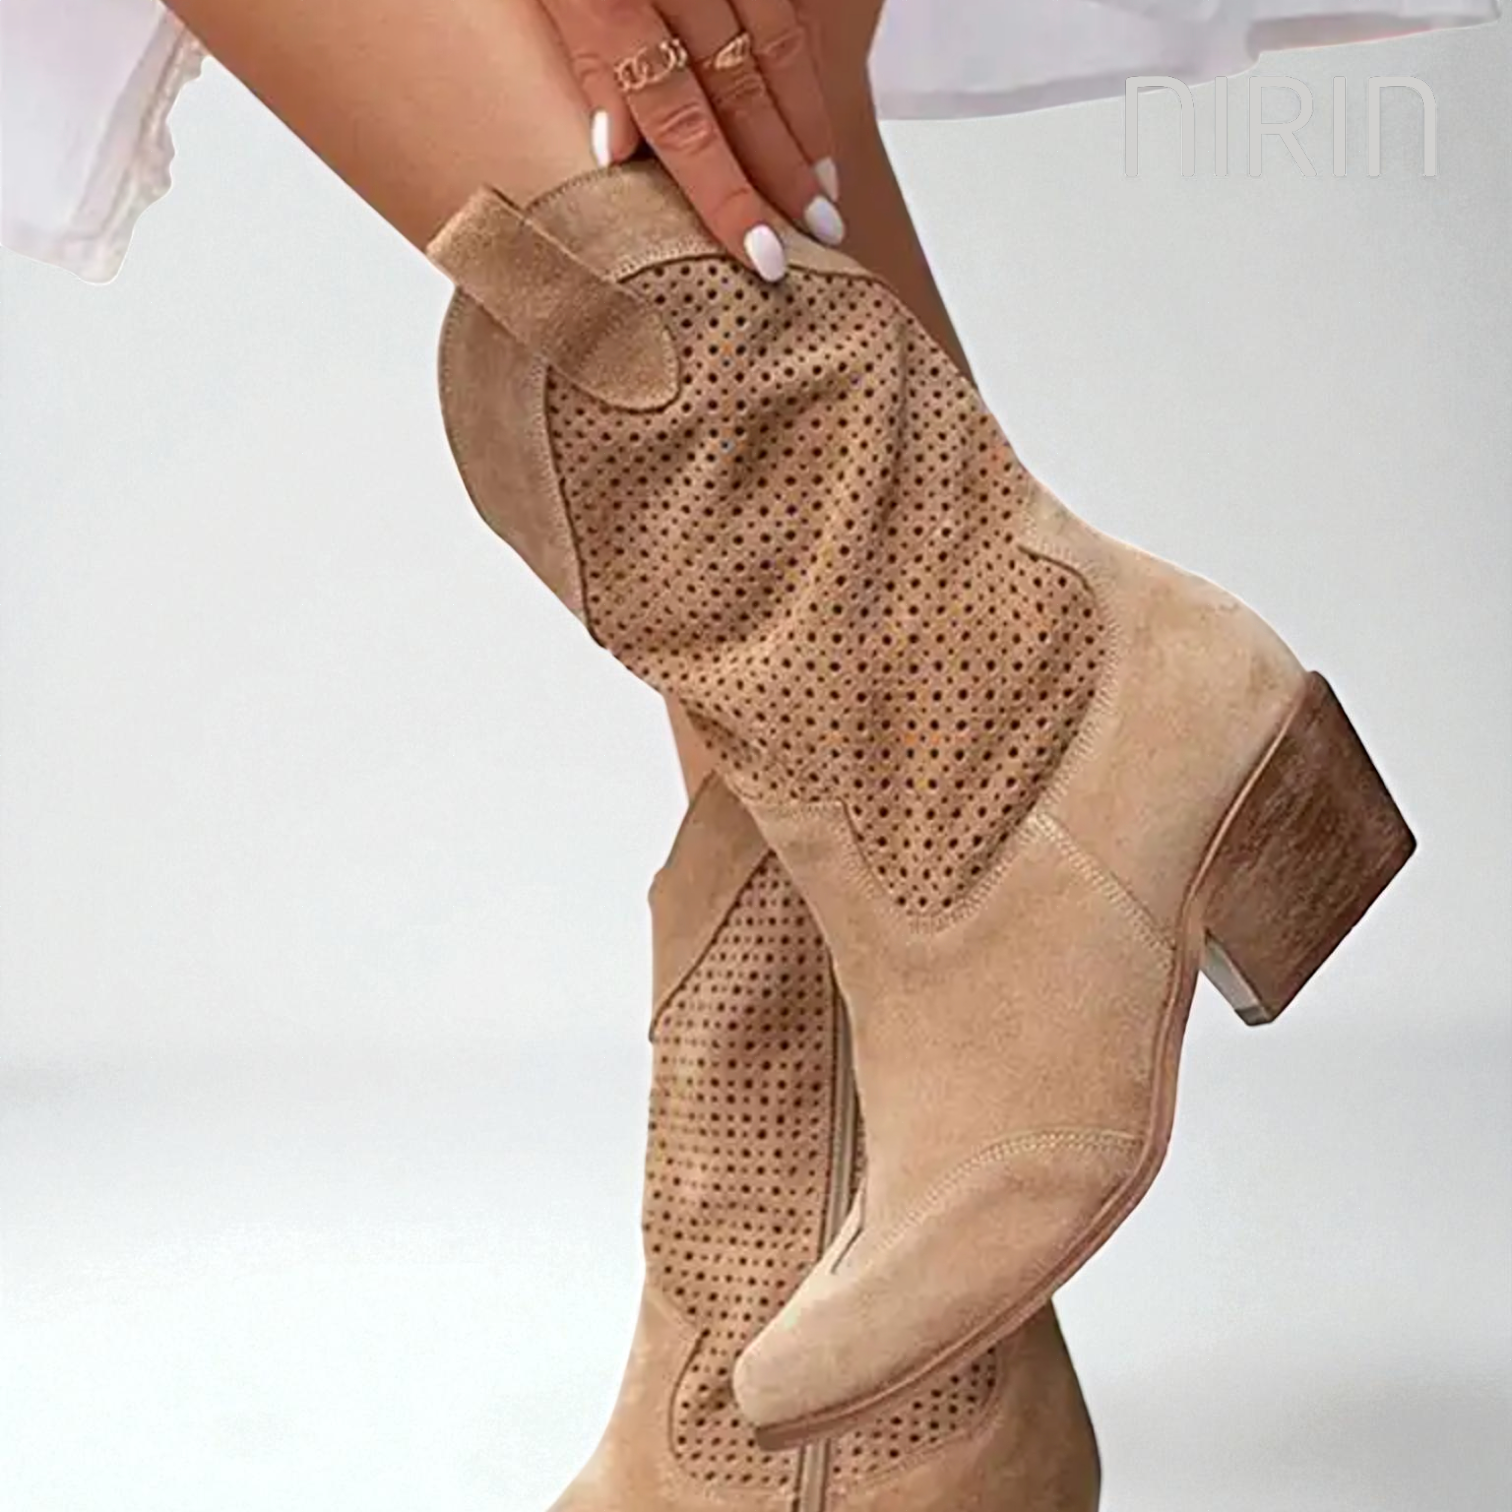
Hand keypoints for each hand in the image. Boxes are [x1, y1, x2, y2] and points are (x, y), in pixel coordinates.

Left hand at [539, 0, 843, 279]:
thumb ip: (580, 51)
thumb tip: (617, 151)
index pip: (677, 114)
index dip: (723, 190)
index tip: (760, 254)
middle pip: (739, 86)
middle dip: (782, 170)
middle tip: (819, 238)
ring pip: (774, 40)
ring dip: (804, 120)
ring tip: (827, 186)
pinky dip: (799, 54)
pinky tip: (809, 99)